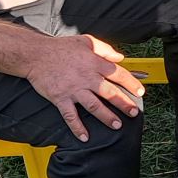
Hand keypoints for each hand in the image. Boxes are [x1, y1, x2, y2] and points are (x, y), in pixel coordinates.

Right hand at [28, 33, 145, 139]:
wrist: (36, 54)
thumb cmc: (61, 47)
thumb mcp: (86, 41)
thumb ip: (105, 49)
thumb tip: (120, 57)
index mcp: (94, 63)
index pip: (118, 74)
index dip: (131, 83)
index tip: (140, 92)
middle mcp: (86, 78)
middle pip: (110, 92)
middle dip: (124, 104)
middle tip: (133, 113)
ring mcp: (73, 89)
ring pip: (94, 106)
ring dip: (106, 117)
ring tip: (116, 125)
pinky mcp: (60, 98)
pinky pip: (70, 116)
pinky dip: (77, 127)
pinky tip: (85, 136)